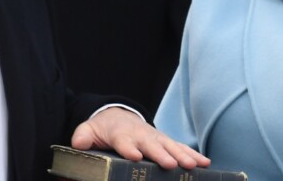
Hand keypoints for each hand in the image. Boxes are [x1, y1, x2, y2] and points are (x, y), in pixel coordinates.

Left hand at [71, 107, 209, 169]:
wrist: (118, 116)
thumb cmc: (103, 128)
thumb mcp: (89, 130)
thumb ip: (83, 137)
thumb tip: (78, 144)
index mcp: (121, 134)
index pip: (124, 141)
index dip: (129, 148)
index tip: (135, 155)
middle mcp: (141, 135)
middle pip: (151, 145)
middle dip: (161, 154)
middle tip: (169, 164)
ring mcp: (155, 138)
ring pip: (170, 146)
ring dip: (182, 156)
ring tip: (192, 166)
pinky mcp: (165, 141)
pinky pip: (180, 147)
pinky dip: (193, 154)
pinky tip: (205, 163)